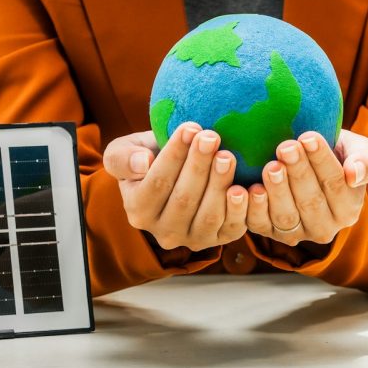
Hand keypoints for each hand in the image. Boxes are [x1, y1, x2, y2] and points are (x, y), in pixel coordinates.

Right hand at [103, 123, 248, 250]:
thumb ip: (122, 157)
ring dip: (219, 184)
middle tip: (211, 137)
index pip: (156, 183)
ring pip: (208, 215)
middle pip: (183, 200)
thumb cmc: (150, 156)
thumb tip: (143, 163)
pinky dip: (239, 210)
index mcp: (138, 211)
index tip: (190, 128)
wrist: (178, 173)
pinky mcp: (219, 240)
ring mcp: (193, 239)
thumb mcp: (124, 151)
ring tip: (227, 156)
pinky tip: (244, 187)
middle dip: (199, 166)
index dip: (174, 156)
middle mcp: (163, 233)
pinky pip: (231, 228)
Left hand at [246, 130, 367, 245]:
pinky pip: (261, 225)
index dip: (322, 161)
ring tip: (271, 165)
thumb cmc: (335, 153)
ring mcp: (297, 233)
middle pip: (311, 201)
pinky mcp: (270, 233)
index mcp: (348, 209)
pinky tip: (252, 189)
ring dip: (278, 190)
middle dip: (298, 173)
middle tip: (286, 147)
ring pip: (286, 215)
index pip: (336, 184)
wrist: (305, 161)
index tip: (309, 137)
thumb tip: (354, 175)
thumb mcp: (358, 150)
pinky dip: (255, 208)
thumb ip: (366, 161)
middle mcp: (325, 228)